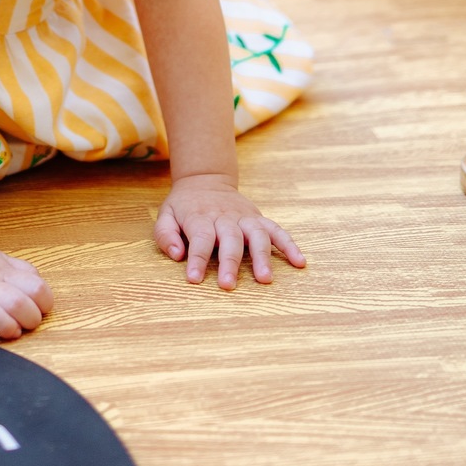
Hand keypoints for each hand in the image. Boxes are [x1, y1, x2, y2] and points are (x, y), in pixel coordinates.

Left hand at [153, 173, 305, 289]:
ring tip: (265, 279)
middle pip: (230, 239)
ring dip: (262, 256)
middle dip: (230, 262)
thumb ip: (166, 235)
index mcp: (200, 217)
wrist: (205, 180)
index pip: (200, 238)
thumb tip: (177, 255)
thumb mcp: (166, 215)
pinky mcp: (258, 219)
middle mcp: (224, 217)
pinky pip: (277, 230)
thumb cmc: (184, 206)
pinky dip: (289, 244)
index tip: (195, 279)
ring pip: (257, 235)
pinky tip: (299, 262)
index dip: (197, 259)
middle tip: (228, 285)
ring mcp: (244, 217)